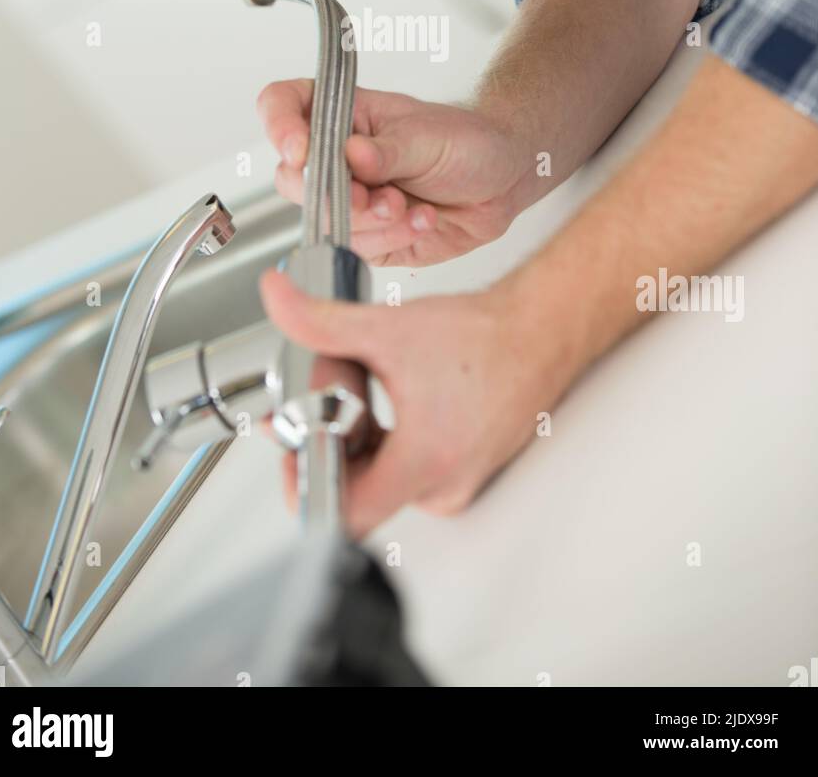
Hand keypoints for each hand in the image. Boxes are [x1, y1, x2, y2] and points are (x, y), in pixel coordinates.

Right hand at [256, 81, 534, 265]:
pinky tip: (423, 220)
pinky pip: (359, 248)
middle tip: (371, 196)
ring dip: (370, 221)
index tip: (301, 151)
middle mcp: (335, 156)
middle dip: (333, 196)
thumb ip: (388, 151)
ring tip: (411, 208)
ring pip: (324, 221)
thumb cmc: (466, 140)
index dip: (279, 127)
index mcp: (342, 114)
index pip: (282, 105)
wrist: (503, 180)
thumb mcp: (429, 136)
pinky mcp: (368, 236)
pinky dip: (393, 238)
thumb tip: (351, 155)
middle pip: (291, 178)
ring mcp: (348, 198)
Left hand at [258, 263, 580, 534]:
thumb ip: (320, 320)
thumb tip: (279, 302)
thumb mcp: (388, 328)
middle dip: (329, 447)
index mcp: (424, 462)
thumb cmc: (487, 338)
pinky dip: (386, 438)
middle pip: (358, 491)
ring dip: (357, 440)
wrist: (539, 328)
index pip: (346, 514)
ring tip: (356, 397)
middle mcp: (443, 484)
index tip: (296, 449)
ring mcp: (456, 480)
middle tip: (318, 407)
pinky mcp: (463, 468)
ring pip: (383, 478)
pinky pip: (408, 468)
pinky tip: (386, 399)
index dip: (308, 485)